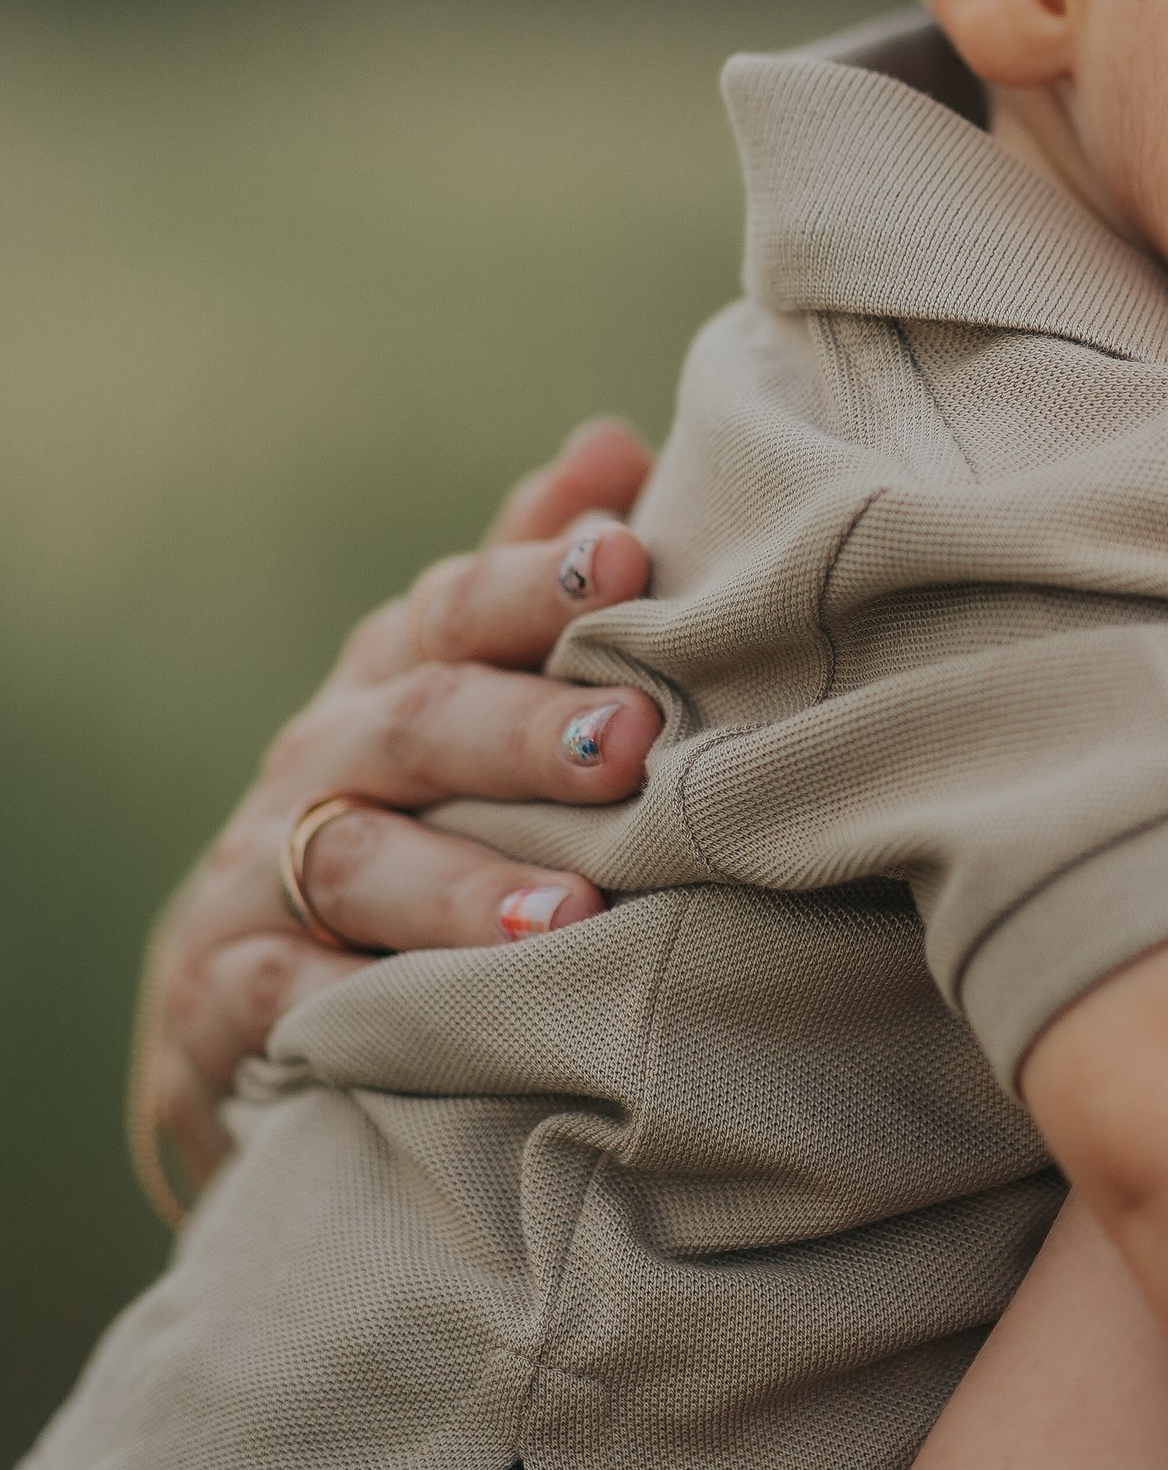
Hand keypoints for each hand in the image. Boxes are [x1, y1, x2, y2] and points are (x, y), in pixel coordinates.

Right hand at [129, 418, 661, 1220]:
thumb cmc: (412, 819)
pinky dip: (365, 1009)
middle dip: (525, 730)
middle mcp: (323, 758)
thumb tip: (613, 445)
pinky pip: (293, 999)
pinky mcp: (231, 993)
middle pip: (418, 723)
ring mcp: (265, 875)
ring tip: (573, 913)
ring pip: (360, 863)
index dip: (535, 582)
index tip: (627, 558)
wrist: (242, 998)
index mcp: (392, 677)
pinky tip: (454, 1024)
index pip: (455, 608)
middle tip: (632, 740)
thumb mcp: (460, 695)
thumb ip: (534, 581)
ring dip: (468, 887)